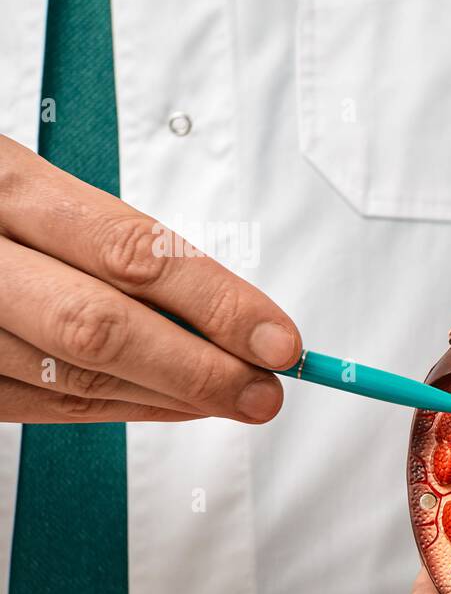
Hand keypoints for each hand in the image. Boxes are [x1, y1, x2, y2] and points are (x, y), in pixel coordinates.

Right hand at [0, 136, 300, 422]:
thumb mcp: (24, 184)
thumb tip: (220, 309)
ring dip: (163, 398)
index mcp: (0, 183)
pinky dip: (111, 410)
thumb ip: (110, 243)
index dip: (216, 303)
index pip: (131, 252)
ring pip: (66, 379)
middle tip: (263, 392)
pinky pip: (33, 407)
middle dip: (196, 369)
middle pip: (97, 327)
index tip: (279, 340)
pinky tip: (163, 403)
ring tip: (229, 398)